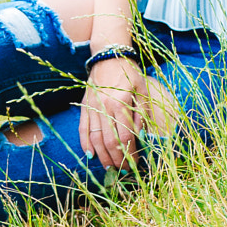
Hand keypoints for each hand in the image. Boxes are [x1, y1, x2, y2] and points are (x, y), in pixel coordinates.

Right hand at [79, 54, 143, 169]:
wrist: (107, 55)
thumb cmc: (129, 73)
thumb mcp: (143, 91)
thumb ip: (141, 115)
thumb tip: (140, 138)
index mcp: (121, 103)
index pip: (125, 136)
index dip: (130, 153)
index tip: (136, 164)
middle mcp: (104, 107)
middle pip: (109, 141)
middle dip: (117, 160)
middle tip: (124, 171)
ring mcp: (92, 107)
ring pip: (95, 138)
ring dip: (102, 156)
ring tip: (110, 168)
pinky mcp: (84, 106)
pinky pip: (83, 129)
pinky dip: (85, 143)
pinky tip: (90, 155)